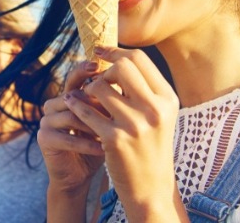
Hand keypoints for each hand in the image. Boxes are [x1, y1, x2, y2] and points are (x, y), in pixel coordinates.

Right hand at [37, 61, 106, 192]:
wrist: (80, 176)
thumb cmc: (99, 144)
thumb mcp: (109, 121)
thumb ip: (115, 101)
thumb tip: (134, 79)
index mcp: (69, 96)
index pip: (76, 77)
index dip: (87, 70)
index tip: (104, 69)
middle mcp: (55, 104)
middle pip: (74, 95)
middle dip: (97, 104)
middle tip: (117, 112)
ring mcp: (46, 120)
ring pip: (70, 115)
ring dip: (93, 125)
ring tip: (112, 133)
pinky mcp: (43, 138)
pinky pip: (66, 138)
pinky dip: (86, 144)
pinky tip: (103, 149)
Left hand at [73, 46, 180, 218]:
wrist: (150, 188)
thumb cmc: (151, 147)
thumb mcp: (159, 115)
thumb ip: (144, 89)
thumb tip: (118, 58)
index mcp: (167, 99)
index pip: (139, 59)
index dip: (115, 51)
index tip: (99, 51)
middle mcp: (154, 109)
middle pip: (122, 66)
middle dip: (104, 69)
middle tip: (96, 79)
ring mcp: (135, 125)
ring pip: (99, 86)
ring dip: (87, 88)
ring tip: (84, 95)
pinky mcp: (114, 139)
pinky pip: (86, 110)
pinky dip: (76, 104)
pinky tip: (71, 104)